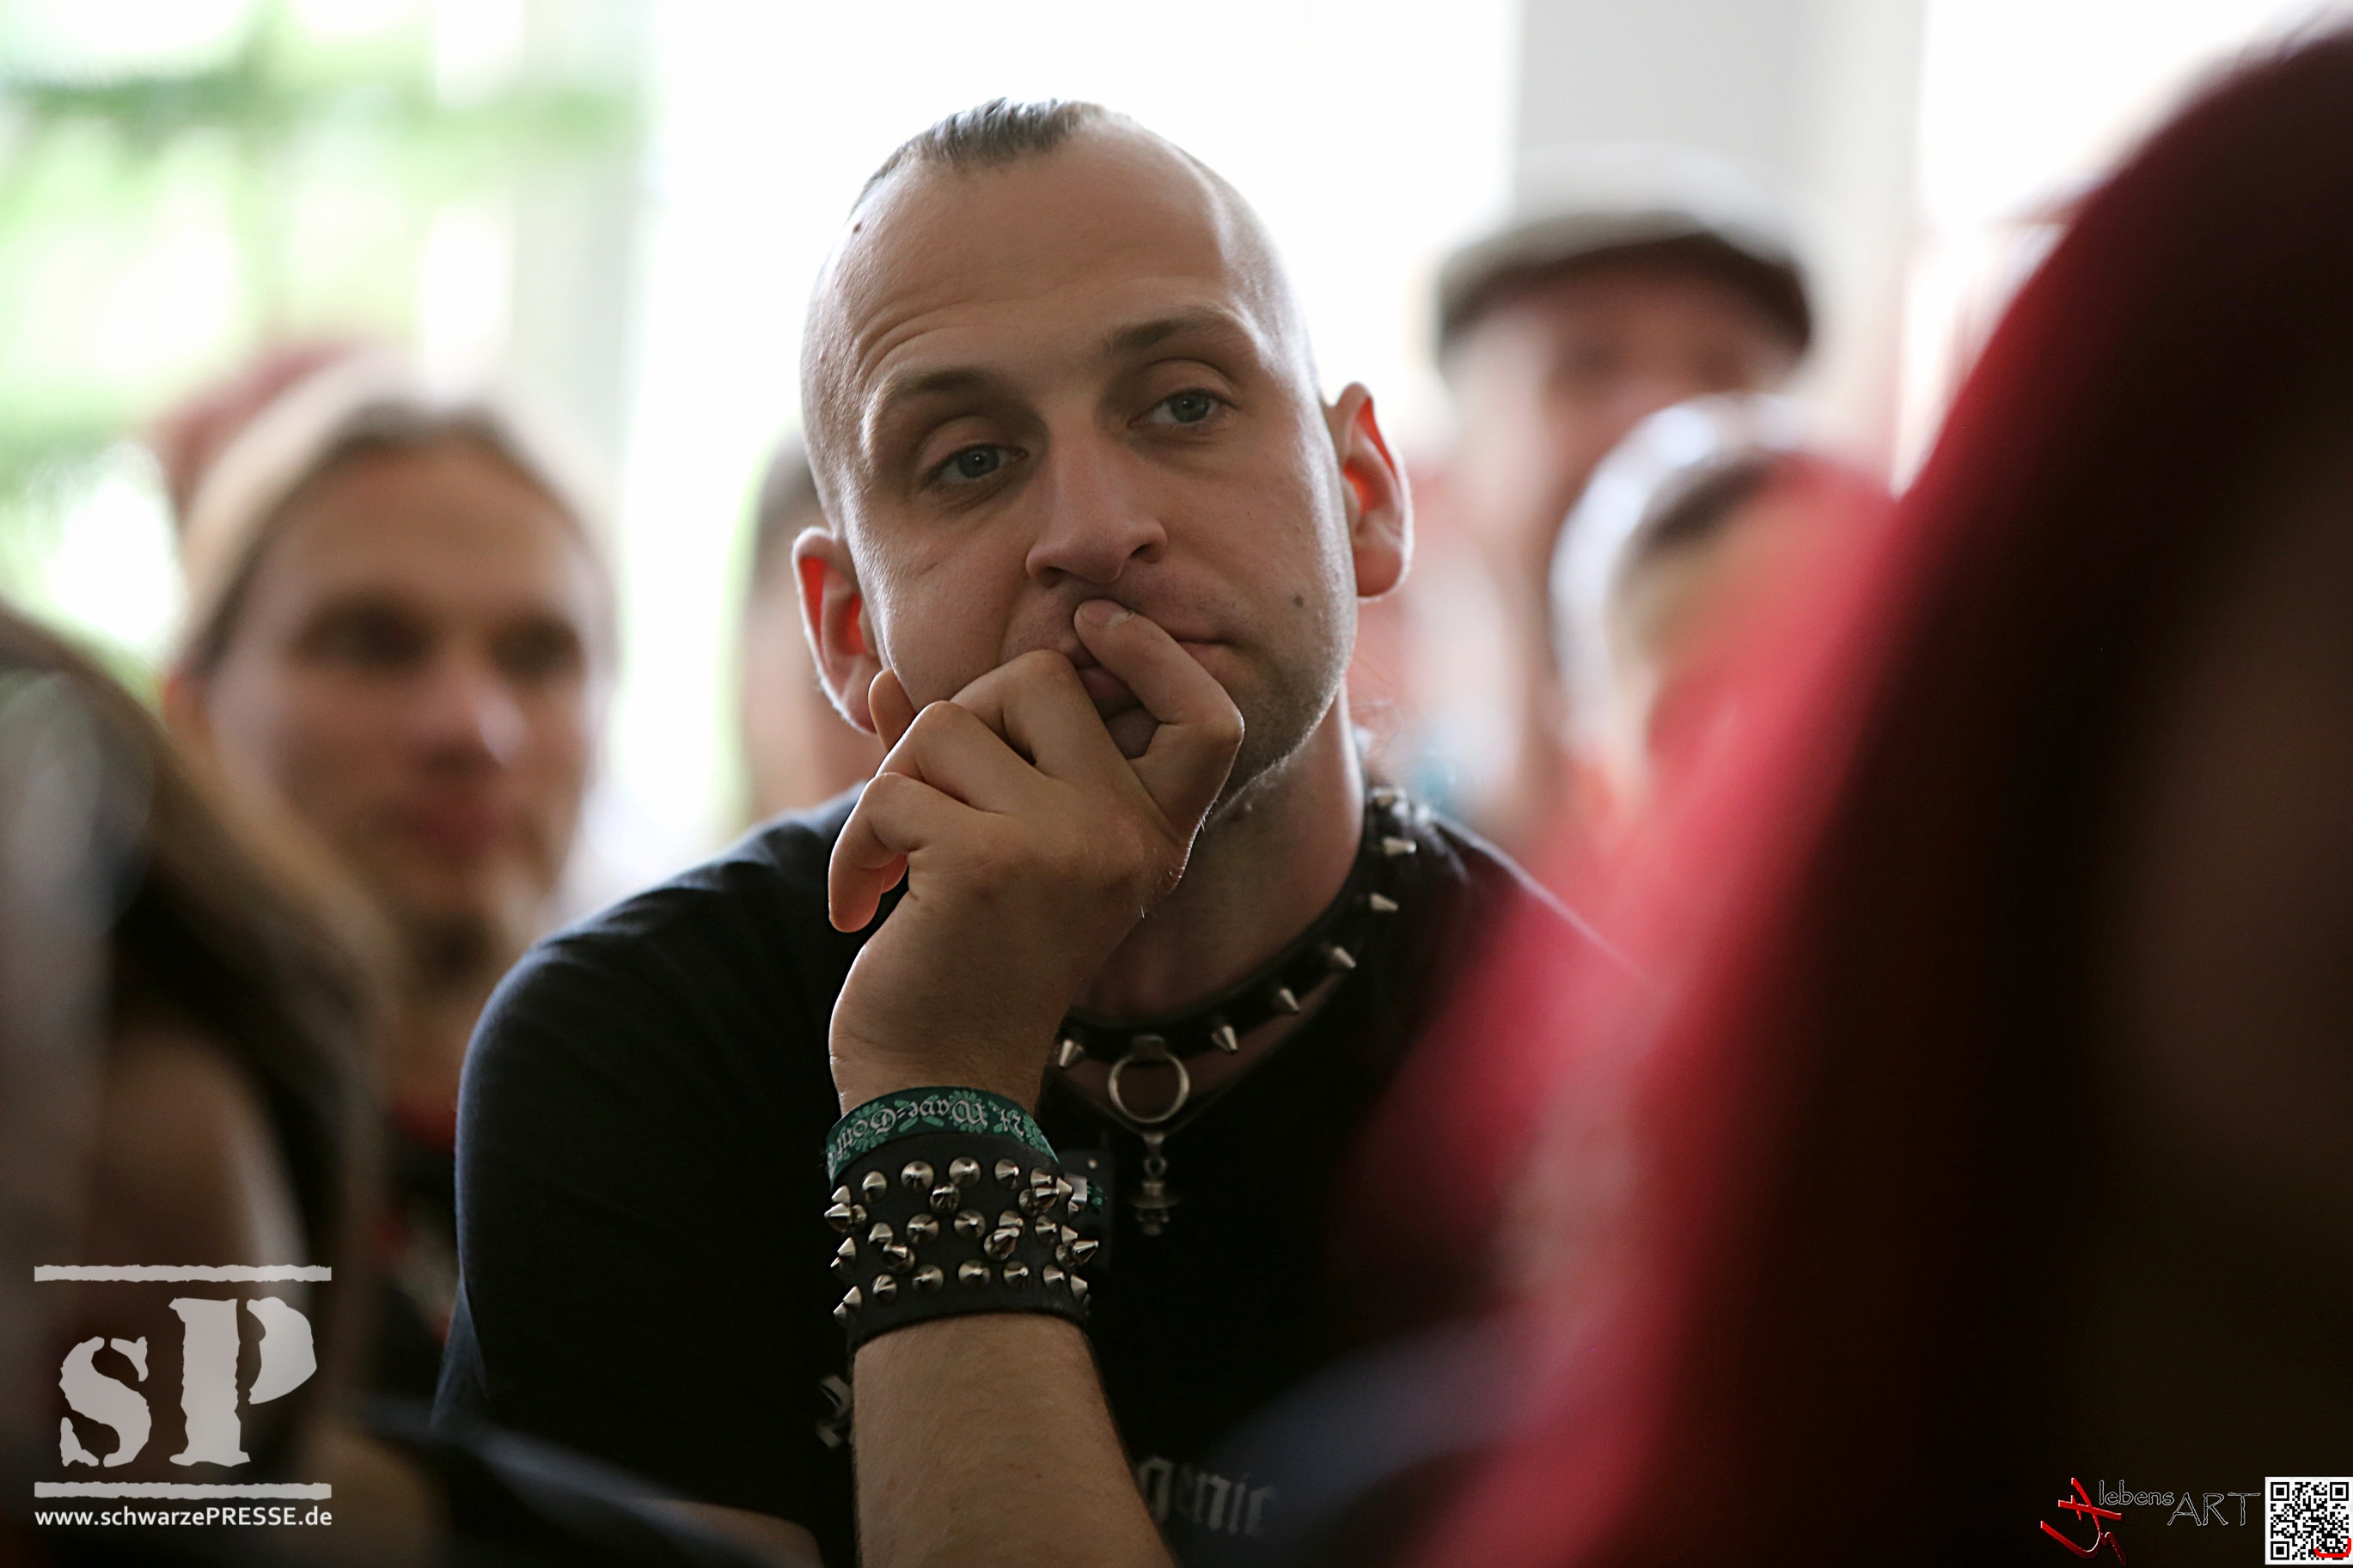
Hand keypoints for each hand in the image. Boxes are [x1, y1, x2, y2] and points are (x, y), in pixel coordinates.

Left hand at [826, 601, 1243, 1110]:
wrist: (940, 1087)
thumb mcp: (997, 854)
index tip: (1092, 630)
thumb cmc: (965, 968)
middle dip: (958, 722)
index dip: (1156, 653)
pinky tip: (859, 908)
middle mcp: (1127, 836)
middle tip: (933, 806)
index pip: (1208, 719)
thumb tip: (884, 675)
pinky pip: (890, 790)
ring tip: (893, 869)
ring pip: (945, 724)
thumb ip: (961, 764)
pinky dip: (854, 847)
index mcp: (1153, 836)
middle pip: (1038, 678)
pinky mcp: (987, 862)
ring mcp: (1066, 846)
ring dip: (893, 790)